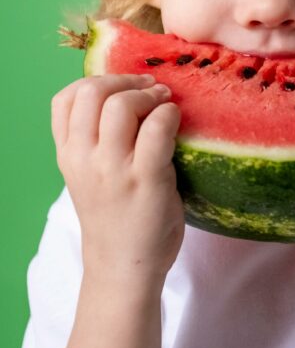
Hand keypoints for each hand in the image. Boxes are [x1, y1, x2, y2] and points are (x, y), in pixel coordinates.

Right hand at [51, 73, 183, 289]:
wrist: (124, 266)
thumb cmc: (114, 216)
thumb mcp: (89, 175)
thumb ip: (95, 140)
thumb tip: (128, 94)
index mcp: (68, 155)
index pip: (65, 98)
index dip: (98, 80)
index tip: (125, 85)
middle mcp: (83, 159)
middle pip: (93, 92)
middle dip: (127, 81)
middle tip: (152, 89)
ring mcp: (113, 170)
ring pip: (121, 105)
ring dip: (149, 95)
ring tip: (164, 104)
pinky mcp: (145, 180)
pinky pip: (156, 128)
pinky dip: (169, 115)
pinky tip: (175, 121)